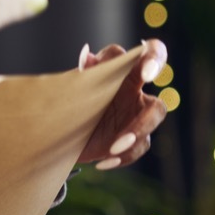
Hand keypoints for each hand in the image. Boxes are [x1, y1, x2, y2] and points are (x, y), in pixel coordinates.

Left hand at [75, 39, 167, 170]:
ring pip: (151, 128)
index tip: (146, 75)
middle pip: (158, 103)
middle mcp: (135, 91)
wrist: (57, 129)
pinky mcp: (134, 138)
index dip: (153, 59)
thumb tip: (87, 56)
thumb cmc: (67, 99)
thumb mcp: (71, 86)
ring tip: (112, 149)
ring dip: (135, 137)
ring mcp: (137, 115)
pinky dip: (124, 156)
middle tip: (127, 134)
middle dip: (147, 119)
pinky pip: (139, 147)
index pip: (149, 53)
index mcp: (123, 70)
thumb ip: (82, 73)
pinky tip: (104, 161)